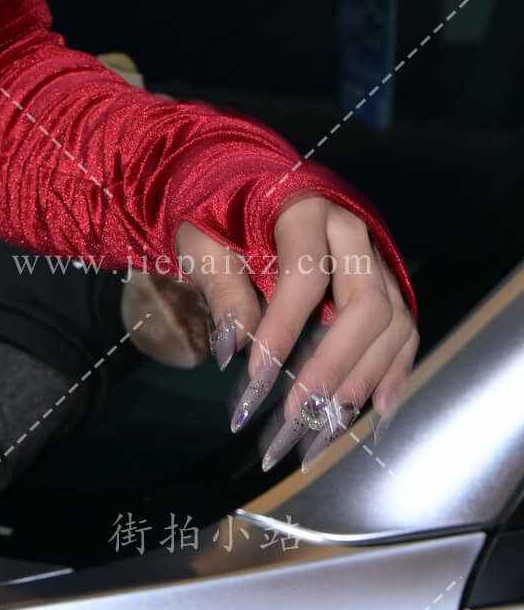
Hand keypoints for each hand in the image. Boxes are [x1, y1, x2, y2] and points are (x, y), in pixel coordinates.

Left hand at [173, 195, 420, 471]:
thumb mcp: (204, 243)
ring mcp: (377, 259)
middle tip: (299, 410)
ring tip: (330, 420)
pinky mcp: (388, 284)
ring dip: (364, 377)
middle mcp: (353, 233)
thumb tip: (235, 348)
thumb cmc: (221, 217)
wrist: (247, 188)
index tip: (257, 375)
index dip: (286, 326)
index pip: (306, 273)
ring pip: (393, 322)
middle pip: (366, 302)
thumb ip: (222, 288)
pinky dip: (394, 371)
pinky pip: (405, 331)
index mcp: (305, 210)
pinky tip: (375, 410)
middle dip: (335, 363)